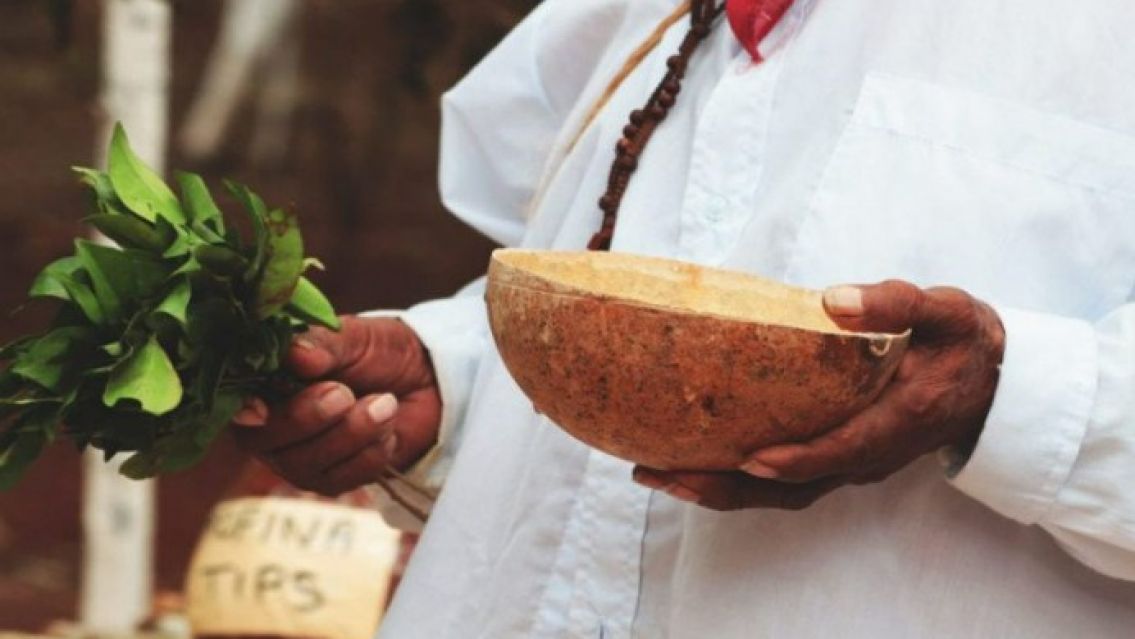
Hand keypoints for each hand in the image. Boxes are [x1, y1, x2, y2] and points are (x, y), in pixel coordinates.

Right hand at [230, 316, 440, 496]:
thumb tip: (296, 355)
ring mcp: (299, 458)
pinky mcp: (332, 481)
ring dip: (352, 432)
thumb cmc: (379, 352)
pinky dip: (372, 452)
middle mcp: (271, 426)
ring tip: (386, 403)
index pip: (236, 400)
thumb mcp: (354, 336)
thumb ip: (323, 344)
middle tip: (345, 392)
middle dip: (307, 418)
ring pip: (306, 464)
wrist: (428, 381)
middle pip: (264, 439)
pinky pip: (343, 479)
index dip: (245, 409)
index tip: (262, 410)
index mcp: (264, 383)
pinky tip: (388, 429)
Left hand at [634, 280, 1005, 510]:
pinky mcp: (838, 460)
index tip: (748, 458)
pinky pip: (784, 483)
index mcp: (898, 420)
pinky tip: (692, 462)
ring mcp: (853, 464)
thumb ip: (896, 303)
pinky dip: (736, 482)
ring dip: (720, 490)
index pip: (842, 448)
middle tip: (662, 474)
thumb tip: (834, 299)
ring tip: (657, 475)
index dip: (796, 459)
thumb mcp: (945, 311)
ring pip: (782, 494)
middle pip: (794, 487)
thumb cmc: (962, 341)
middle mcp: (870, 455)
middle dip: (726, 486)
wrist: (991, 382)